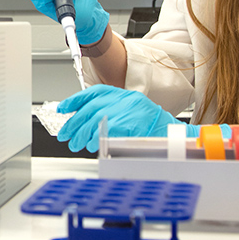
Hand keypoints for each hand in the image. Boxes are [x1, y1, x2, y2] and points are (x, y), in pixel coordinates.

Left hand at [56, 85, 228, 152]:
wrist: (175, 137)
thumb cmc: (155, 128)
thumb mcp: (133, 112)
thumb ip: (112, 112)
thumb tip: (87, 121)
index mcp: (125, 95)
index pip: (94, 93)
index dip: (75, 100)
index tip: (63, 108)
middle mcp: (125, 100)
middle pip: (90, 109)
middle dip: (75, 123)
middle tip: (66, 135)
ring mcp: (128, 112)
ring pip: (94, 120)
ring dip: (82, 134)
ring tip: (76, 144)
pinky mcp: (130, 126)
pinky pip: (105, 132)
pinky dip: (95, 140)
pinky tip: (91, 146)